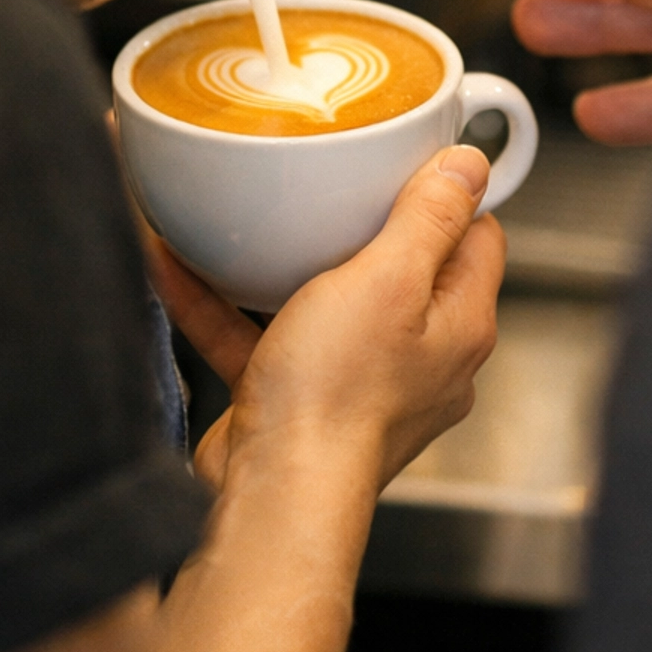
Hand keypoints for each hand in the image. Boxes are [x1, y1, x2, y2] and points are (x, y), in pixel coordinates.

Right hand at [154, 149, 503, 651]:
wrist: (273, 494)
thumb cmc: (337, 397)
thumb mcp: (389, 278)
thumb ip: (429, 216)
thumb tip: (473, 163)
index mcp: (458, 323)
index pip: (477, 236)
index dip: (449, 193)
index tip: (409, 156)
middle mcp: (421, 358)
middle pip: (404, 266)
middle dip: (359, 220)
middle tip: (326, 174)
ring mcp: (361, 383)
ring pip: (326, 300)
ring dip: (279, 260)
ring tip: (243, 213)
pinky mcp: (302, 401)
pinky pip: (264, 336)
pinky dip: (224, 305)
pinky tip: (174, 263)